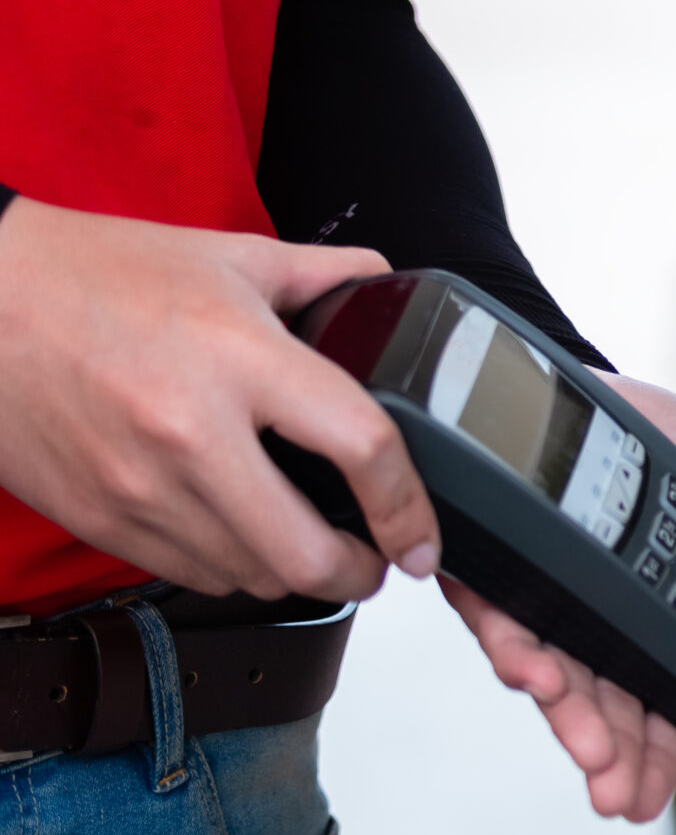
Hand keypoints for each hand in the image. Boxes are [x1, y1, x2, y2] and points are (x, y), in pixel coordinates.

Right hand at [0, 199, 439, 600]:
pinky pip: (192, 576)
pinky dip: (233, 569)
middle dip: (359, 571)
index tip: (424, 537)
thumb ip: (324, 275)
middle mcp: (192, 435)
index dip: (409, 507)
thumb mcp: (229, 256)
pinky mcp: (102, 520)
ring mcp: (142, 488)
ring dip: (296, 574)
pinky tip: (244, 536)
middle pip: (307, 553)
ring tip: (313, 544)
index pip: (363, 448)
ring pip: (252, 578)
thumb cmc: (92, 274)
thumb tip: (384, 286)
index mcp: (241, 359)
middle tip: (376, 556)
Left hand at [449, 372, 675, 821]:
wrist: (555, 376)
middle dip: (620, 756)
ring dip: (575, 721)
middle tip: (625, 799)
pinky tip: (538, 671)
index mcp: (651, 610)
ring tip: (596, 758)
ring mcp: (532, 593)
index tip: (673, 788)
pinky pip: (498, 614)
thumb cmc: (642, 433)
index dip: (668, 747)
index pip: (665, 695)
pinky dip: (519, 647)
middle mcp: (587, 613)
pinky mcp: (479, 566)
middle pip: (608, 702)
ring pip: (554, 672)